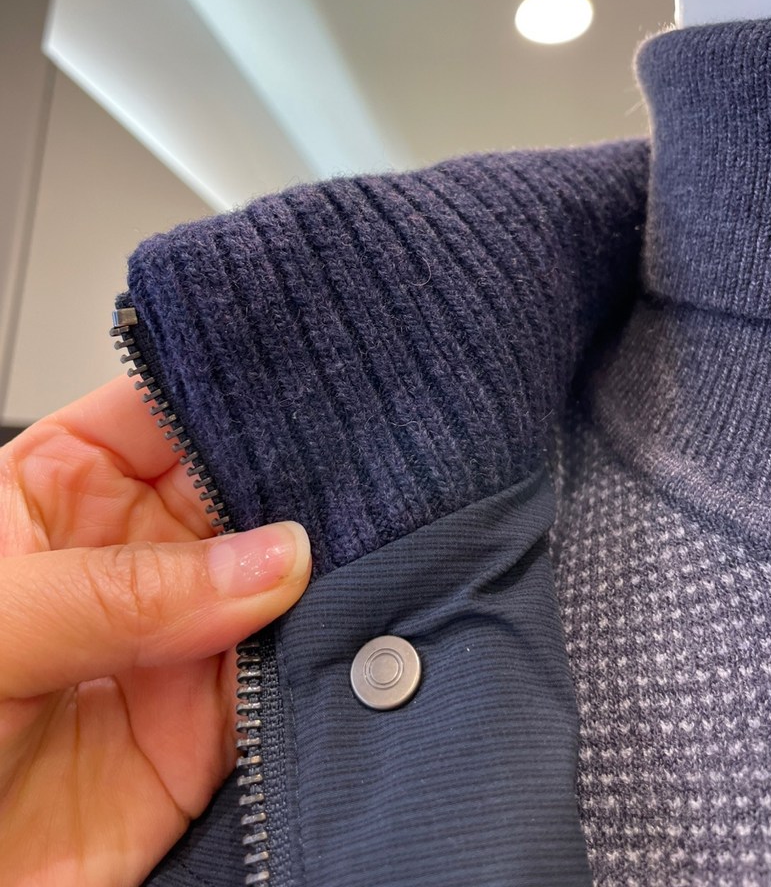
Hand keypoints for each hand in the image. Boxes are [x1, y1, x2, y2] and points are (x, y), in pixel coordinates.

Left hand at [0, 375, 311, 886]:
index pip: (158, 416)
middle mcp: (124, 560)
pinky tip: (341, 630)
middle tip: (344, 484)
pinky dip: (318, 657)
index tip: (295, 396)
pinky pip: (281, 679)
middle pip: (232, 494)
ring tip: (357, 552)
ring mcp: (171, 642)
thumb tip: (263, 559)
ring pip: (272, 583)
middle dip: (290, 487)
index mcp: (55, 493)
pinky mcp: (203, 732)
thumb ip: (117, 591)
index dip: (223, 400)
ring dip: (316, 571)